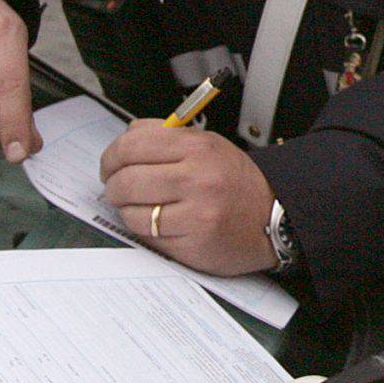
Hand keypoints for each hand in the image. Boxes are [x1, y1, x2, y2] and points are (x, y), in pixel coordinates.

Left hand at [102, 122, 276, 275]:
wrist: (273, 216)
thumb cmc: (236, 182)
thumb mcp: (208, 146)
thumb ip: (167, 138)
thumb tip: (126, 139)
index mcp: (199, 147)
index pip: (133, 145)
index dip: (111, 156)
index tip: (110, 165)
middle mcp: (198, 178)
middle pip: (127, 180)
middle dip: (114, 186)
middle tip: (117, 188)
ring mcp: (196, 214)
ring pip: (133, 212)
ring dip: (127, 210)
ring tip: (139, 207)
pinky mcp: (193, 244)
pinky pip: (148, 237)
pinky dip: (145, 231)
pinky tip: (157, 224)